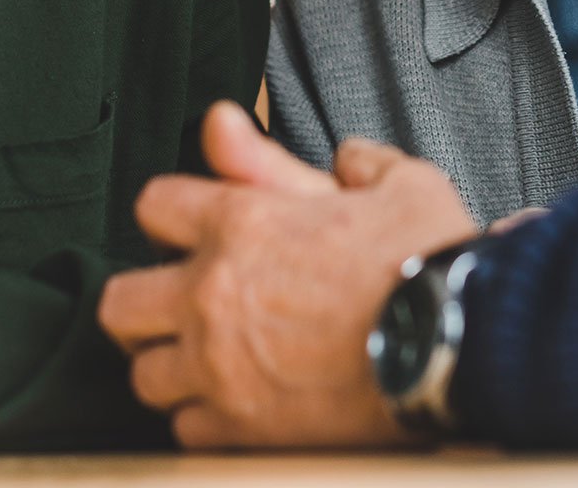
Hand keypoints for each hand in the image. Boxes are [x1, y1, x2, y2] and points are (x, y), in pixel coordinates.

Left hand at [97, 102, 476, 448]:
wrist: (456, 344)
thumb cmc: (427, 257)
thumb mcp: (392, 180)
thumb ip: (340, 158)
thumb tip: (327, 149)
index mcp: (243, 221)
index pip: (154, 204)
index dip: (176, 209)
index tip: (199, 223)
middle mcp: (212, 294)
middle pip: (120, 300)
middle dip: (146, 296)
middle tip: (182, 299)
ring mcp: (218, 367)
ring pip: (142, 373)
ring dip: (170, 361)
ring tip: (208, 355)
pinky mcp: (239, 429)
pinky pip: (183, 427)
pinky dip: (202, 415)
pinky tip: (235, 399)